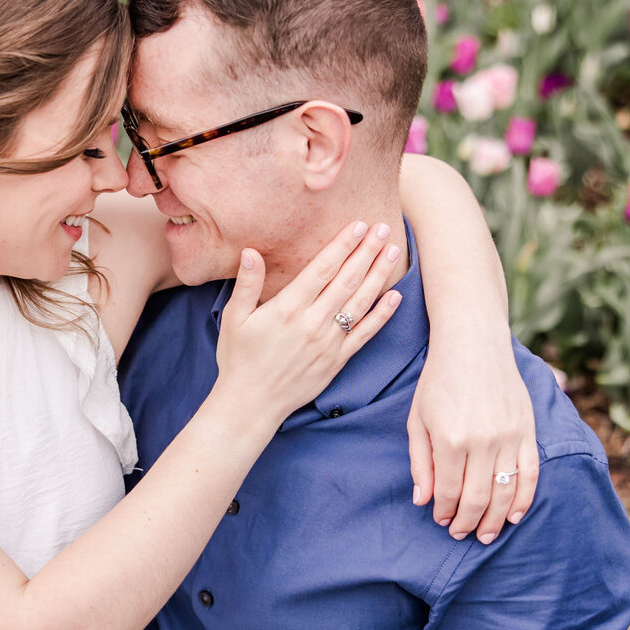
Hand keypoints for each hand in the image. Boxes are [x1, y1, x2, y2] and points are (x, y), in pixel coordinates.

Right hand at [214, 221, 403, 424]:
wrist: (251, 404)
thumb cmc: (239, 358)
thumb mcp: (233, 318)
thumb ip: (246, 284)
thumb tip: (251, 252)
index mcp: (287, 308)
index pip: (322, 269)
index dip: (342, 245)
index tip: (358, 225)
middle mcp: (312, 323)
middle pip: (346, 280)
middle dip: (367, 252)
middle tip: (383, 228)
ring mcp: (328, 343)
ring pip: (360, 303)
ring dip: (379, 275)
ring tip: (393, 251)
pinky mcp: (337, 360)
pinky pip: (365, 334)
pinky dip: (382, 315)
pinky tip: (396, 296)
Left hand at [407, 332, 537, 542]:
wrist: (474, 343)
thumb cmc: (439, 380)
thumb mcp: (417, 419)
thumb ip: (420, 462)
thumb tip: (423, 501)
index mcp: (450, 439)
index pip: (449, 492)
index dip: (444, 512)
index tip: (441, 521)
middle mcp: (482, 442)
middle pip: (478, 499)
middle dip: (467, 522)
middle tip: (461, 534)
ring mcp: (509, 437)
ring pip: (506, 493)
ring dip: (495, 520)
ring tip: (485, 534)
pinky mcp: (528, 430)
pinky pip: (531, 474)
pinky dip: (524, 500)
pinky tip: (515, 516)